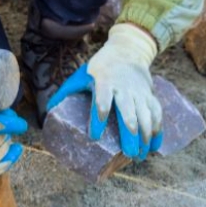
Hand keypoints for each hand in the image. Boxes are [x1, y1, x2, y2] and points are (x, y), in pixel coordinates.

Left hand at [47, 23, 162, 160]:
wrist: (127, 50)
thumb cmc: (100, 68)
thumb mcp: (81, 75)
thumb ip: (67, 92)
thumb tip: (48, 111)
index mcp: (105, 82)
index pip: (102, 101)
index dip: (99, 118)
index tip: (95, 136)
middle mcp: (124, 88)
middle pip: (129, 113)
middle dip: (130, 134)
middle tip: (128, 154)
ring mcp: (139, 93)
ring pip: (146, 116)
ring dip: (145, 137)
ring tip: (139, 156)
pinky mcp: (149, 95)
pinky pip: (157, 113)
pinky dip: (157, 130)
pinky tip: (154, 147)